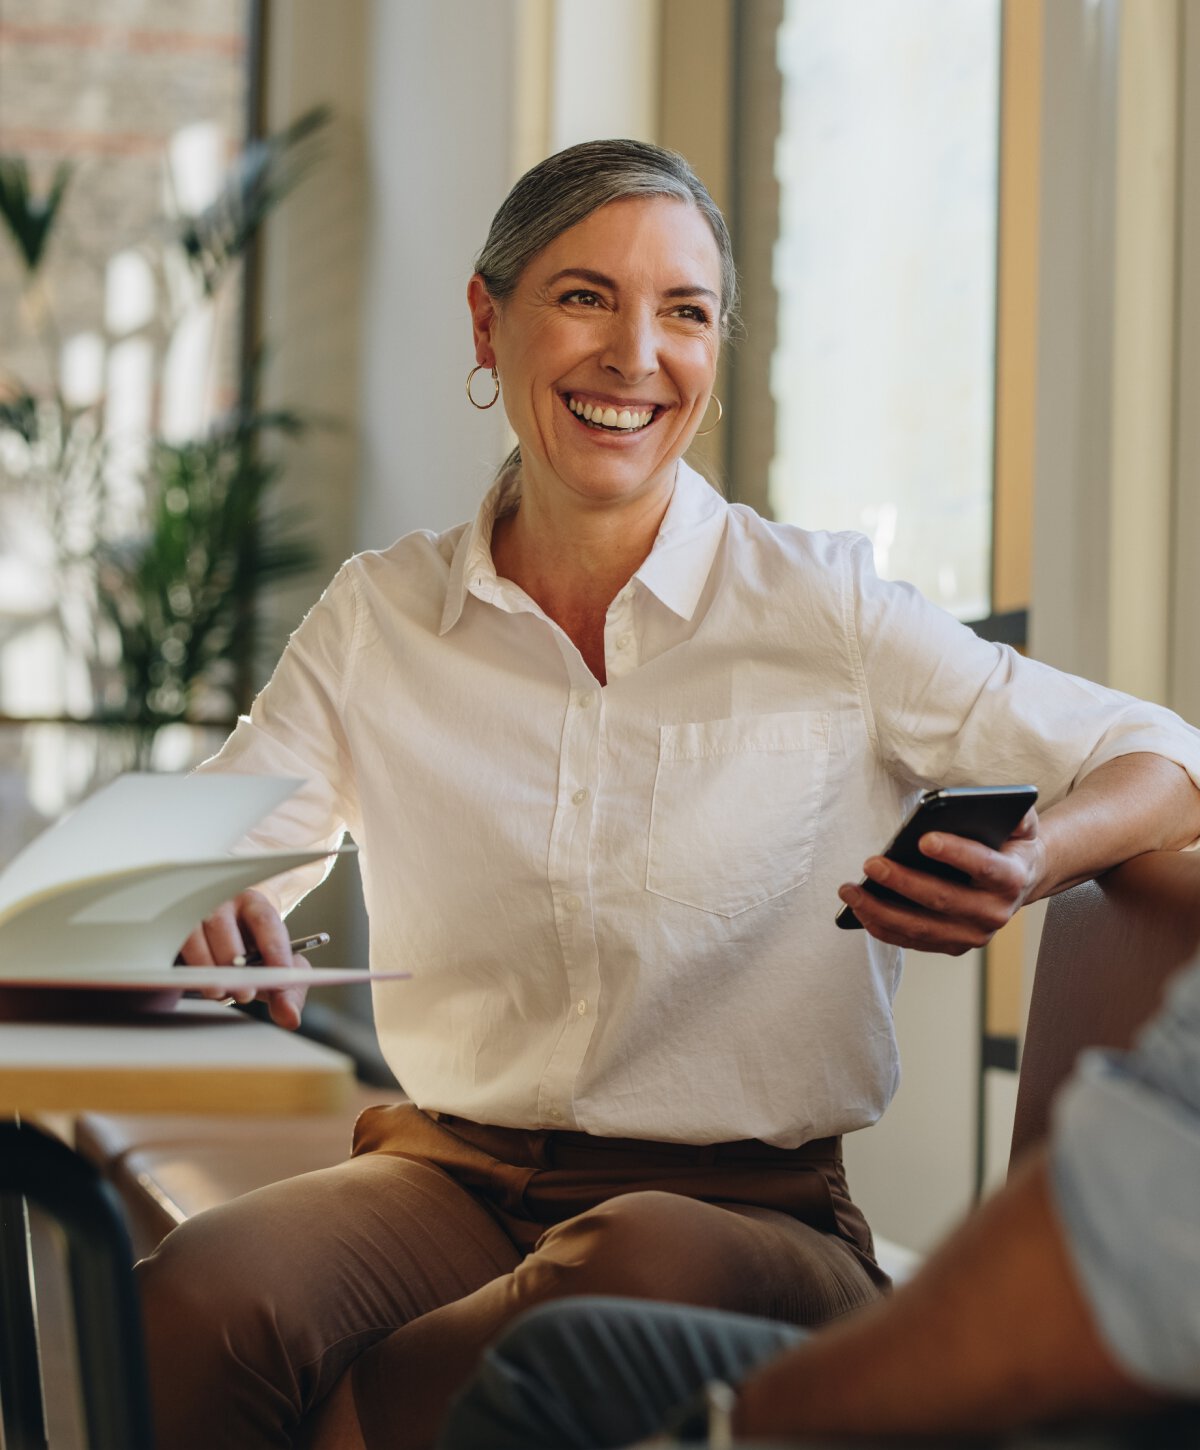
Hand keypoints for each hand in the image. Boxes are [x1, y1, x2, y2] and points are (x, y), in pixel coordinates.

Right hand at [176, 888, 307, 1029]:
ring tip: (220, 992)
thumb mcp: (277, 966)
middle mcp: (222, 905)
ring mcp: (193, 916)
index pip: (265, 921)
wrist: (230, 938)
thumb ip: (289, 992)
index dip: (274, 949)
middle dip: (232, 962)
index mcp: (254, 905)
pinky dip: (183, 969)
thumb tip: (290, 1017)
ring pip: (192, 936)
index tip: (281, 977)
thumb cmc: (255, 951)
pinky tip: (195, 984)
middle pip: (222, 926)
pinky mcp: (171, 932)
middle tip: (245, 992)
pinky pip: (171, 946)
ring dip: (205, 967)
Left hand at [837, 808, 1043, 954]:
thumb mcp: (1020, 822)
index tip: (923, 839)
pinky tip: (858, 908)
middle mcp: (994, 913)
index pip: (984, 866)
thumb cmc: (1008, 843)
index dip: (955, 853)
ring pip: (920, 927)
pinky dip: (881, 927)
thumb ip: (1014, 811)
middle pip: (943, 900)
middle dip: (903, 882)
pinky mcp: (952, 946)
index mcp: (1011, 877)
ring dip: (880, 910)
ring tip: (849, 890)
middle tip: (871, 864)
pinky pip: (910, 941)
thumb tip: (992, 802)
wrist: (1019, 878)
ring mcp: (972, 935)